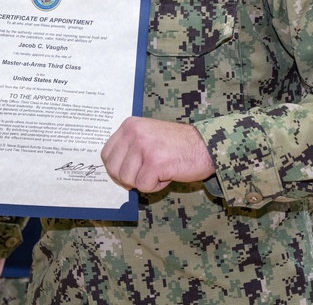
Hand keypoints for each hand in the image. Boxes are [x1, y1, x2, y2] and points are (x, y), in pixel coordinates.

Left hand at [100, 116, 215, 192]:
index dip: (115, 169)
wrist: (206, 146)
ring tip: (159, 172)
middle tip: (145, 177)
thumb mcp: (147, 135)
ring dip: (144, 182)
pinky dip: (155, 187)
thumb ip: (129, 147)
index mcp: (129, 125)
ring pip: (127, 179)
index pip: (106, 154)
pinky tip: (167, 175)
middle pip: (113, 169)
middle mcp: (134, 133)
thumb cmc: (177, 145)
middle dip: (127, 179)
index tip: (129, 173)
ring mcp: (144, 146)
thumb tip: (112, 171)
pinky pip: (143, 186)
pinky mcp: (155, 162)